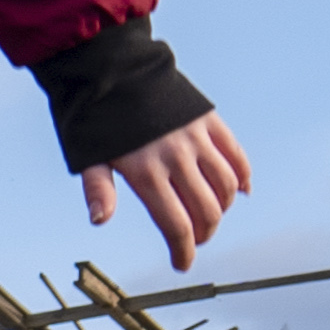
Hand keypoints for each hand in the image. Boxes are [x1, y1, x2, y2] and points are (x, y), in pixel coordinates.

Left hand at [81, 113, 252, 273]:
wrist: (109, 65)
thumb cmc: (92, 114)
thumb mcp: (87, 154)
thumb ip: (98, 189)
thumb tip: (100, 220)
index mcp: (145, 171)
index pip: (175, 224)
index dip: (183, 250)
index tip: (182, 264)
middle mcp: (176, 157)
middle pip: (206, 210)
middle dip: (203, 233)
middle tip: (193, 241)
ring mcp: (196, 137)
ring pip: (226, 186)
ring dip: (223, 208)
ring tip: (210, 216)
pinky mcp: (208, 120)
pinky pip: (235, 155)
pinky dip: (242, 177)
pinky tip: (240, 191)